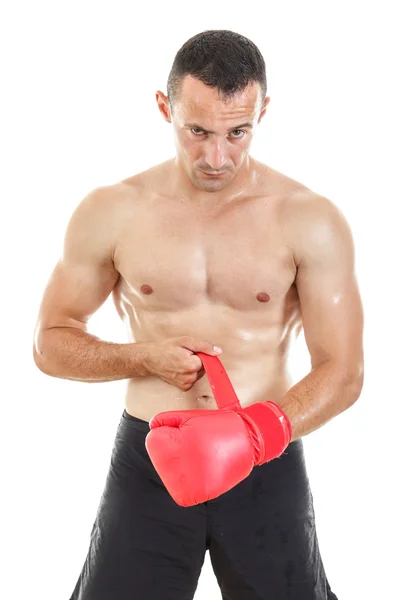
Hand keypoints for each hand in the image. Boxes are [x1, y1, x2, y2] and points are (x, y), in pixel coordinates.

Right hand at [142, 336, 222, 390]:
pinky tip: (179, 368)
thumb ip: (204, 346)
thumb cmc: (166, 348)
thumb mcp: (186, 341)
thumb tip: (218, 351)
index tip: (189, 351)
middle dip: (197, 361)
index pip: (207, 359)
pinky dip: (189, 374)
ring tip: (180, 361)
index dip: (200, 353)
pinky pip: (193, 379)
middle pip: (204, 367)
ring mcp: (186, 384)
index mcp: (191, 365)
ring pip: (199, 374)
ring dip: (193, 367)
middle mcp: (190, 378)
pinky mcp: (184, 388)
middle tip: (184, 355)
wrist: (150, 359)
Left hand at [145, 354, 291, 506]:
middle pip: (160, 459)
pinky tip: (202, 467)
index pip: (153, 441)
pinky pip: (185, 489)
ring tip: (199, 455)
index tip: (187, 430)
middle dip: (173, 449)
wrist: (249, 439)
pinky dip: (190, 480)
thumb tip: (152, 427)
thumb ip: (166, 420)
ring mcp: (191, 485)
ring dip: (180, 466)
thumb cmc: (217, 424)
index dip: (169, 432)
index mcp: (175, 448)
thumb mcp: (189, 416)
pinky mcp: (202, 494)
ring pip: (171, 475)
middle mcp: (181, 470)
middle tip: (195, 443)